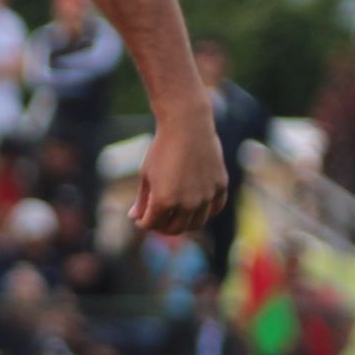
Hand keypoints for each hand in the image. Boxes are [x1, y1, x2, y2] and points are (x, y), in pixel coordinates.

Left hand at [132, 114, 227, 234]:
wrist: (187, 125)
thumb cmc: (162, 148)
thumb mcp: (146, 174)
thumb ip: (142, 200)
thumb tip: (135, 218)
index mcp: (163, 201)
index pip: (152, 224)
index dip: (144, 223)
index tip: (141, 218)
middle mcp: (187, 203)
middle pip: (175, 229)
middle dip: (162, 227)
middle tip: (158, 220)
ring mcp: (206, 196)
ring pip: (196, 223)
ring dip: (184, 223)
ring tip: (176, 215)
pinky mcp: (220, 186)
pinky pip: (215, 208)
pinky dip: (205, 212)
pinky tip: (196, 207)